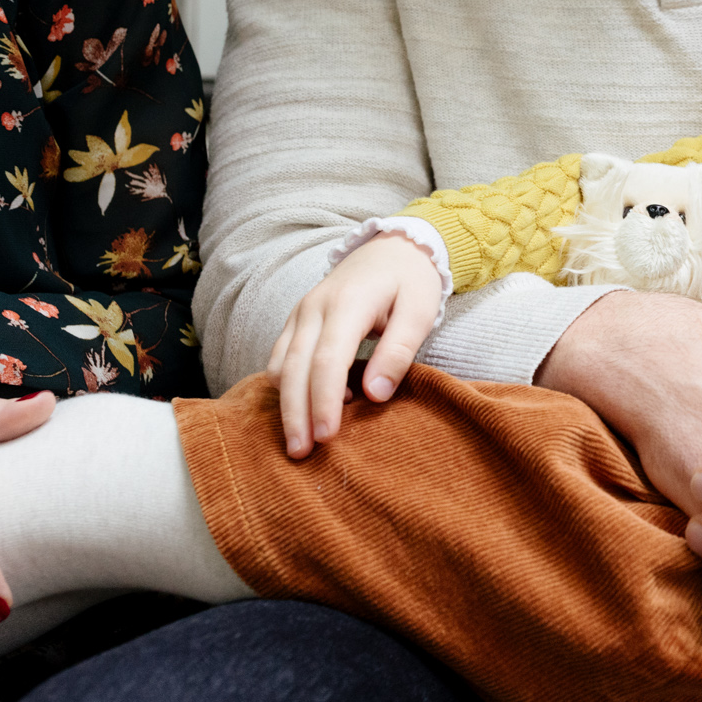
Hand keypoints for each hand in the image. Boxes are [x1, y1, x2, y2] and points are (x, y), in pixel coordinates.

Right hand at [268, 232, 443, 457]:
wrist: (394, 247)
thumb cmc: (412, 281)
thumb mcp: (420, 312)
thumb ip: (398, 351)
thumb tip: (375, 394)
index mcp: (348, 304)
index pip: (327, 361)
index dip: (323, 402)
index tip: (326, 437)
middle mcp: (314, 307)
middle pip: (294, 369)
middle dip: (295, 414)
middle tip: (301, 453)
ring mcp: (301, 312)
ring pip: (281, 365)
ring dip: (289, 402)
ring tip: (309, 435)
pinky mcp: (297, 320)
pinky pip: (281, 356)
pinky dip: (290, 384)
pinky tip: (316, 401)